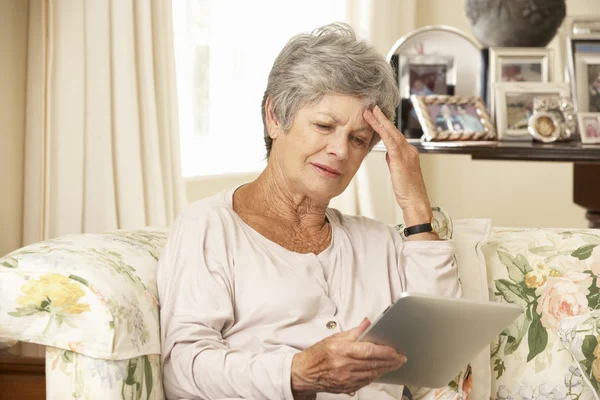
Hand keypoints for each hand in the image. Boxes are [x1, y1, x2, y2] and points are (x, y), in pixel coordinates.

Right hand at [290, 318, 406, 396]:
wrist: (305, 373)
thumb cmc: (318, 354)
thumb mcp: (334, 337)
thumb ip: (354, 332)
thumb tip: (367, 323)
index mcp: (341, 350)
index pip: (368, 351)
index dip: (385, 351)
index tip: (395, 350)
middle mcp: (344, 366)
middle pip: (373, 364)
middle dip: (390, 361)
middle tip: (401, 358)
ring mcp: (346, 379)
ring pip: (372, 374)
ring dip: (386, 369)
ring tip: (395, 364)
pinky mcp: (347, 387)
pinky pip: (366, 382)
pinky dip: (375, 376)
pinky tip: (381, 371)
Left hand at [363, 106, 432, 226]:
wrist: (416, 201)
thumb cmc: (407, 191)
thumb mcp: (399, 173)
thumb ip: (394, 161)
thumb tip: (388, 153)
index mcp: (409, 153)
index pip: (395, 136)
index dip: (385, 125)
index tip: (376, 116)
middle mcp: (409, 150)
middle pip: (393, 131)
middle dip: (382, 118)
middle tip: (372, 107)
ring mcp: (407, 154)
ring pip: (392, 133)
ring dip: (380, 121)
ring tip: (370, 112)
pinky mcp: (401, 159)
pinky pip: (391, 142)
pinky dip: (383, 132)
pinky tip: (375, 125)